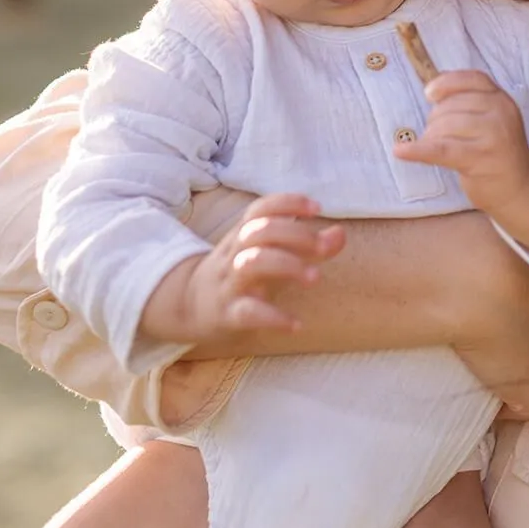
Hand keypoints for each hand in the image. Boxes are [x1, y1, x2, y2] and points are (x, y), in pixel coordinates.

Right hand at [140, 193, 343, 346]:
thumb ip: (306, 244)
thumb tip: (340, 233)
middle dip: (296, 235)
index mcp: (243, 235)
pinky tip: (296, 324)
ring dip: (287, 266)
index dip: (287, 203)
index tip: (317, 208)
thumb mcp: (270, 255)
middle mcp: (234, 254)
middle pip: (260, 232)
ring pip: (252, 264)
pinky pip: (248, 312)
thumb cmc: (241, 275)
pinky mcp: (227, 314)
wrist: (188, 306)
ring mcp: (229, 284)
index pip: (260, 209)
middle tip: (324, 247)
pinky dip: (274, 317)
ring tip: (315, 278)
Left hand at [396, 71, 528, 213]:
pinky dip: (418, 151)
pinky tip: (400, 151)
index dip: (447, 83)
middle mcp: (500, 113)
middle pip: (452, 105)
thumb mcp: (494, 119)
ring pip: (444, 125)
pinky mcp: (480, 159)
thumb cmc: (498, 151)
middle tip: (440, 136)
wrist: (522, 188)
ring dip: (431, 137)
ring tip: (437, 148)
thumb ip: (471, 100)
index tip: (429, 94)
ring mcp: (492, 136)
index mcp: (502, 99)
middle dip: (436, 120)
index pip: (473, 79)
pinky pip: (442, 150)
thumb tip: (433, 86)